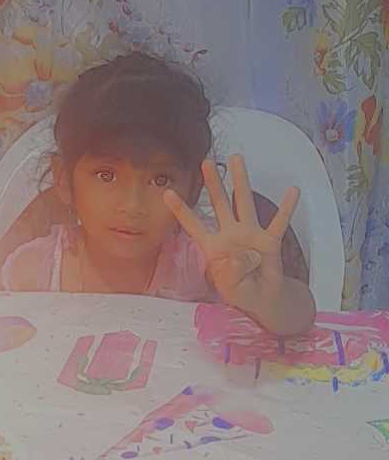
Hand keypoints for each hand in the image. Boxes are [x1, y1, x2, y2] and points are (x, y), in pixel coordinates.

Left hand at [164, 155, 298, 313]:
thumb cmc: (241, 291)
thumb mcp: (229, 286)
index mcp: (213, 247)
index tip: (167, 193)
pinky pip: (279, 222)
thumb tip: (245, 255)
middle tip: (206, 162)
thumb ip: (232, 271)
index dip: (181, 210)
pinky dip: (287, 207)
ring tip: (237, 159)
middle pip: (219, 204)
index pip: (194, 225)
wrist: (262, 300)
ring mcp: (250, 234)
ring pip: (244, 202)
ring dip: (241, 181)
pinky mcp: (270, 241)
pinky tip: (292, 191)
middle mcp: (230, 235)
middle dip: (213, 183)